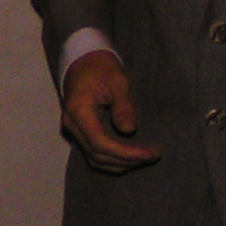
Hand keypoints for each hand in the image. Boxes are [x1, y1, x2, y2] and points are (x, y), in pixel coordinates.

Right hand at [60, 51, 159, 172]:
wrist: (83, 61)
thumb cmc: (101, 68)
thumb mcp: (117, 81)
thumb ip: (123, 106)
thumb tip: (129, 130)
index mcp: (78, 110)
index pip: (100, 143)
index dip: (125, 153)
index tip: (149, 153)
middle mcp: (72, 124)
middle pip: (98, 155)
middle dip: (127, 160)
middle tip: (154, 154)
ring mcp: (74, 130)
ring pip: (95, 159)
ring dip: (121, 163)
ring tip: (146, 156)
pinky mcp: (80, 132)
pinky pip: (95, 153)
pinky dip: (114, 158)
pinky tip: (132, 155)